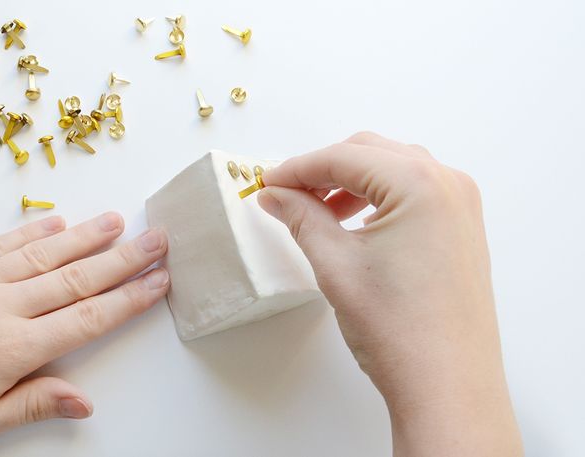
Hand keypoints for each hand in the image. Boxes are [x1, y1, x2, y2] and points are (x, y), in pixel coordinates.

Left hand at [0, 212, 168, 450]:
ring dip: (86, 237)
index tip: (158, 281)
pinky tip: (56, 221)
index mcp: (11, 350)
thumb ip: (30, 406)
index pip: (88, 319)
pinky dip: (31, 232)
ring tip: (118, 221)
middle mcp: (1, 308)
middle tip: (157, 239)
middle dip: (123, 259)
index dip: (129, 299)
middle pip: (77, 279)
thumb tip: (82, 401)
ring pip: (44, 254)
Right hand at [258, 132, 522, 455]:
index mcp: (419, 183)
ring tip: (317, 210)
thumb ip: (301, 217)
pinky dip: (378, 198)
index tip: (267, 181)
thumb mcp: (335, 265)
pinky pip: (414, 194)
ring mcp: (461, 206)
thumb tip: (275, 194)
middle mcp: (448, 183)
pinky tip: (354, 222)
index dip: (298, 168)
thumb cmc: (398, 329)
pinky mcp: (462, 229)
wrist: (447, 386)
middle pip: (371, 153)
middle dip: (324, 169)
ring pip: (393, 170)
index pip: (344, 157)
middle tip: (287, 195)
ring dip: (351, 182)